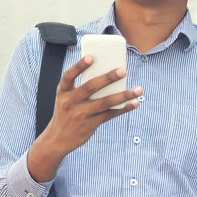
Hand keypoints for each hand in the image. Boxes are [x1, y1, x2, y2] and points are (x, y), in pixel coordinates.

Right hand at [27, 56, 141, 181]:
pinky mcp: (91, 124)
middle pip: (90, 87)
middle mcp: (70, 102)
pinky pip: (110, 114)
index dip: (79, 66)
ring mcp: (81, 114)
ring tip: (138, 89)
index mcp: (63, 92)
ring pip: (105, 102)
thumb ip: (80, 88)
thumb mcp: (65, 98)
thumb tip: (107, 74)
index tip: (91, 57)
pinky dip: (123, 108)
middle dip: (108, 78)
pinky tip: (134, 103)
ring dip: (123, 95)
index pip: (68, 76)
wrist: (57, 139)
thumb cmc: (66, 112)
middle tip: (123, 70)